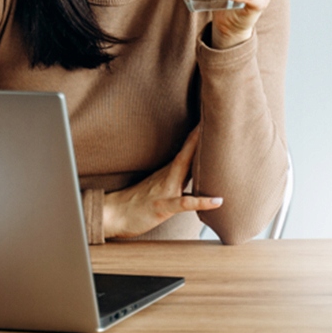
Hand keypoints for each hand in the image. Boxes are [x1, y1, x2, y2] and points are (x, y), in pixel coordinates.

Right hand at [102, 127, 222, 237]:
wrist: (113, 214)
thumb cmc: (138, 201)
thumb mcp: (159, 184)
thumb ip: (176, 176)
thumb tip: (194, 168)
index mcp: (168, 171)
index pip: (187, 149)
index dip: (199, 134)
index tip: (212, 118)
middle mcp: (168, 176)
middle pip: (187, 152)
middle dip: (200, 135)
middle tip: (214, 118)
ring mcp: (165, 190)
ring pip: (183, 170)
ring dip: (198, 158)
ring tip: (217, 147)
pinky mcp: (163, 207)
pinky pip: (183, 203)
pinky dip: (201, 202)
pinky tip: (217, 200)